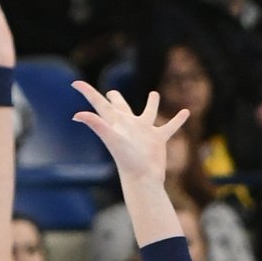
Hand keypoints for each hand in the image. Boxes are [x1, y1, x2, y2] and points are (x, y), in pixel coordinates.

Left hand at [70, 82, 188, 179]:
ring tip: (155, 94)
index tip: (75, 83)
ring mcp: (145, 131)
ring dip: (152, 103)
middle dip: (114, 98)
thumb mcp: (111, 139)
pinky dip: (178, 120)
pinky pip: (170, 127)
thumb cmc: (126, 160)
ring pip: (149, 112)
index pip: (98, 102)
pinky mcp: (159, 139)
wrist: (144, 177)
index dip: (86, 91)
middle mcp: (129, 124)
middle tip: (111, 93)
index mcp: (115, 122)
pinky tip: (186, 112)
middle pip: (119, 106)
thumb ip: (95, 124)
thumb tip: (77, 115)